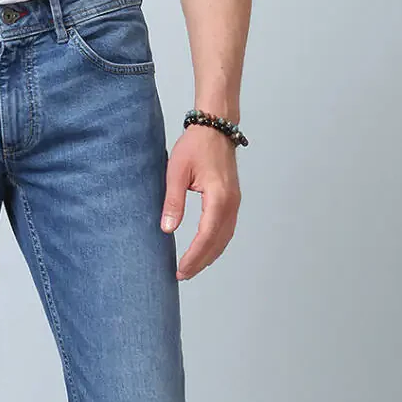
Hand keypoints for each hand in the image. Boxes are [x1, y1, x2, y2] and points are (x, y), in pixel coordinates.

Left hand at [161, 124, 240, 279]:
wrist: (215, 126)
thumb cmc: (195, 145)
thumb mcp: (176, 171)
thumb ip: (173, 201)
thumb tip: (167, 229)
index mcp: (218, 197)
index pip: (206, 236)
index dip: (194, 256)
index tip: (180, 270)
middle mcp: (231, 202)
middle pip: (218, 242)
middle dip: (201, 261)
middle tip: (183, 275)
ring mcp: (234, 201)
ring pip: (225, 237)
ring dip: (210, 255)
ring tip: (192, 267)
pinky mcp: (232, 199)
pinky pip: (227, 228)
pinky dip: (216, 243)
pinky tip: (205, 249)